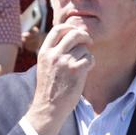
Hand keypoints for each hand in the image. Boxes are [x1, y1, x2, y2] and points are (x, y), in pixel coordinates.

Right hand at [26, 20, 92, 134]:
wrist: (48, 107)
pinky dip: (91, 63)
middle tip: (89, 41)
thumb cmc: (49, 87)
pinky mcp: (76, 71)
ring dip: (86, 55)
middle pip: (74, 34)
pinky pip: (89, 58)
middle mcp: (54, 54)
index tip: (76, 30)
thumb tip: (71, 36)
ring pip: (84, 48)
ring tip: (81, 66)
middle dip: (85, 35)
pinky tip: (86, 70)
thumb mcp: (45, 65)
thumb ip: (54, 51)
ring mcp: (65, 62)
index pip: (58, 29)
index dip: (70, 27)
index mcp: (44, 52)